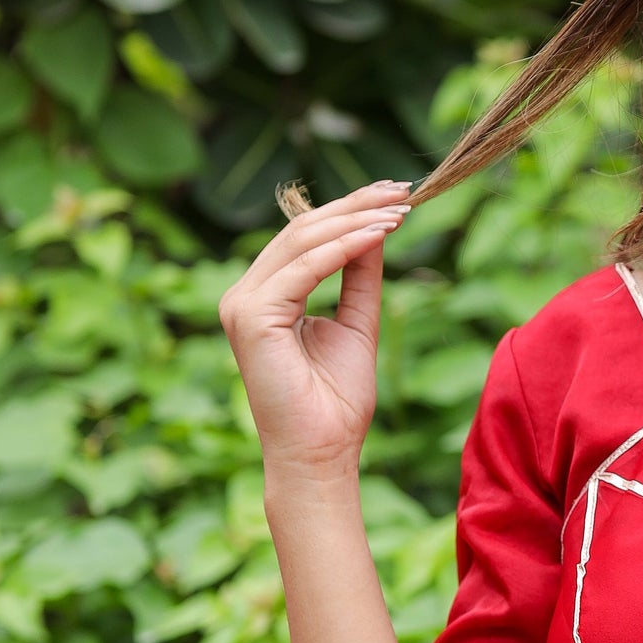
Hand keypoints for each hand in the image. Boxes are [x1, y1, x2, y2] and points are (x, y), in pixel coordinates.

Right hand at [218, 180, 412, 484]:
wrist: (323, 452)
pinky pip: (304, 269)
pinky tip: (381, 234)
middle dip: (355, 205)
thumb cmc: (336, 401)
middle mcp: (244, 295)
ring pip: (301, 242)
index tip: (396, 195)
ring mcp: (241, 304)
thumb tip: (378, 226)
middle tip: (401, 189)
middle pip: (301, 230)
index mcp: (263, 296)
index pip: (304, 237)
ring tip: (399, 210)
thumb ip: (361, 276)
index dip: (349, 210)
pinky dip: (345, 247)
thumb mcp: (358, 323)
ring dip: (355, 220)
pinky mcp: (250, 317)